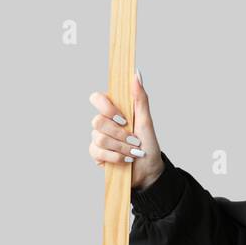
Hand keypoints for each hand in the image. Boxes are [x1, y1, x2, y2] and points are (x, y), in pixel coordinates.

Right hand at [88, 70, 164, 190]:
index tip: (122, 118)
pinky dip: (116, 157)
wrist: (149, 170)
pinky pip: (97, 152)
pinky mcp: (97, 154)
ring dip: (121, 147)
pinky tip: (126, 160)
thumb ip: (140, 98)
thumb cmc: (148, 145)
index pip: (97, 98)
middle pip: (97, 121)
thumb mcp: (147, 121)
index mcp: (114, 111)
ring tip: (133, 152)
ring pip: (99, 138)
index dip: (106, 107)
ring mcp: (98, 139)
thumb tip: (136, 74)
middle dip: (119, 134)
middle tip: (134, 140)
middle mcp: (104, 123)